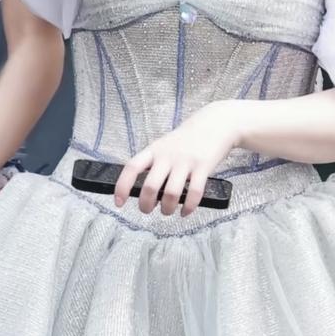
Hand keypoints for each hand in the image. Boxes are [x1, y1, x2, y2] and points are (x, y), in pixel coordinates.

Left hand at [114, 103, 242, 216]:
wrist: (216, 123)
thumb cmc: (187, 140)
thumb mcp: (165, 145)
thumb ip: (154, 164)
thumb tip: (144, 192)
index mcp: (154, 150)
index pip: (132, 168)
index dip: (122, 186)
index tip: (118, 203)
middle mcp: (168, 156)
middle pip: (151, 186)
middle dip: (146, 204)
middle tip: (147, 210)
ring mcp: (186, 162)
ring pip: (171, 193)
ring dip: (167, 209)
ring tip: (167, 211)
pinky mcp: (203, 167)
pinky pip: (194, 193)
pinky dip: (188, 207)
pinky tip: (185, 211)